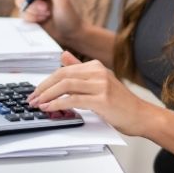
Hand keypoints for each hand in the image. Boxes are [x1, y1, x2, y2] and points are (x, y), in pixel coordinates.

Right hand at [15, 0, 85, 47]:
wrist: (71, 35)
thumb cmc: (70, 16)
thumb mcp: (63, 0)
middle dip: (31, 2)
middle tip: (44, 8)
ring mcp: (33, 3)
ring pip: (20, 3)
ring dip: (32, 11)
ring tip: (46, 15)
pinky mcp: (30, 14)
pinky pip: (22, 14)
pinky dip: (31, 18)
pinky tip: (42, 20)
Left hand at [28, 52, 156, 136]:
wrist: (141, 116)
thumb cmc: (120, 103)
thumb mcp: (99, 82)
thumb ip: (80, 70)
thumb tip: (63, 56)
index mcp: (95, 66)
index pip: (63, 70)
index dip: (46, 81)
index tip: (36, 92)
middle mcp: (98, 72)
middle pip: (62, 75)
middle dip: (43, 88)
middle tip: (32, 98)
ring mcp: (101, 85)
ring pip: (65, 85)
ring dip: (47, 95)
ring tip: (37, 104)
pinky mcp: (102, 99)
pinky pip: (73, 99)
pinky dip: (57, 103)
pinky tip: (49, 108)